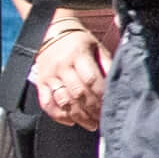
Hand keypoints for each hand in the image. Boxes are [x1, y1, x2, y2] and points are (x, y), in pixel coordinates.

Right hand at [27, 6, 113, 127]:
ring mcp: (49, 75)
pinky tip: (71, 121)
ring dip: (78, 116)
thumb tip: (118, 84)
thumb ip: (107, 64)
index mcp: (78, 54)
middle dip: (92, 110)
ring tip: (91, 125)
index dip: (101, 96)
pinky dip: (58, 115)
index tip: (110, 107)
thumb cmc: (79, 42)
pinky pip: (46, 103)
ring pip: (63, 101)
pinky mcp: (40, 83)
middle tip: (102, 120)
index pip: (91, 79)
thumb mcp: (96, 47)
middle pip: (78, 93)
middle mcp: (62, 66)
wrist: (52, 32)